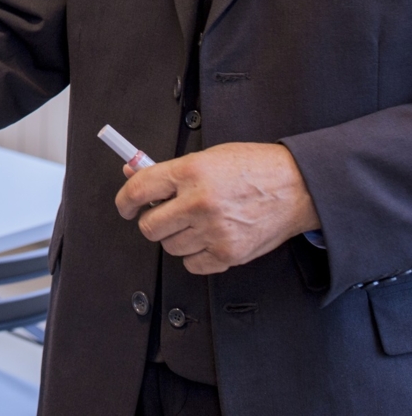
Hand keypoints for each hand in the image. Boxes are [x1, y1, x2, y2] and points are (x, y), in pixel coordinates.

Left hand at [115, 142, 321, 274]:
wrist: (299, 186)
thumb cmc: (255, 167)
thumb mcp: (208, 157)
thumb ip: (169, 171)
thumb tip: (133, 175)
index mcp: (190, 172)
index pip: (138, 190)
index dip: (125, 201)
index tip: (126, 207)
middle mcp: (198, 203)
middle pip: (149, 226)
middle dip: (152, 222)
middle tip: (166, 215)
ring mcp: (213, 231)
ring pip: (169, 247)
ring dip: (176, 237)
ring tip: (197, 223)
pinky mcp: (228, 254)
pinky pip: (192, 264)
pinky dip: (195, 256)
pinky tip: (208, 238)